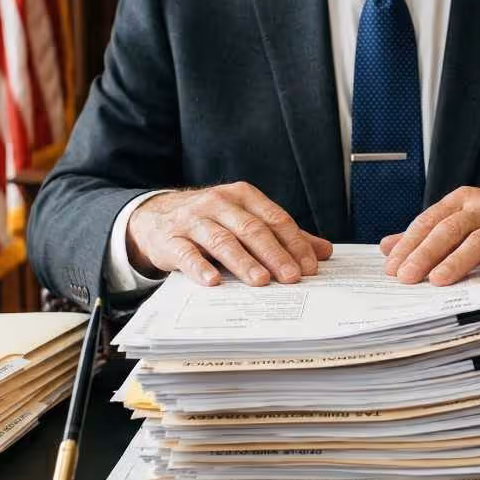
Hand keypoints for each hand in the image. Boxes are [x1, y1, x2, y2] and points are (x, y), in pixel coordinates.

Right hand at [127, 182, 333, 286]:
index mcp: (242, 196)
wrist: (156, 217)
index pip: (275, 219)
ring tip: (261, 281)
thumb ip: (283, 236)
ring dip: (243, 262)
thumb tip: (324, 251)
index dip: (294, 243)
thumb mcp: (245, 221)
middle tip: (292, 278)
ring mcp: (193, 220)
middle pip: (252, 229)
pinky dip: (200, 268)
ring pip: (222, 240)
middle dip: (274, 254)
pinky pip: (187, 254)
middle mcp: (218, 203)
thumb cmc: (210, 221)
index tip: (310, 267)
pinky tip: (213, 282)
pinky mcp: (171, 239)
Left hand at [380, 187, 479, 285]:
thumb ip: (428, 232)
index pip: (430, 221)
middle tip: (407, 276)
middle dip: (425, 254)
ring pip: (479, 241)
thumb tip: (387, 245)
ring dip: (457, 261)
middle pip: (450, 230)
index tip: (392, 267)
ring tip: (438, 280)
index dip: (409, 244)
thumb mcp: (465, 218)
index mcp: (463, 201)